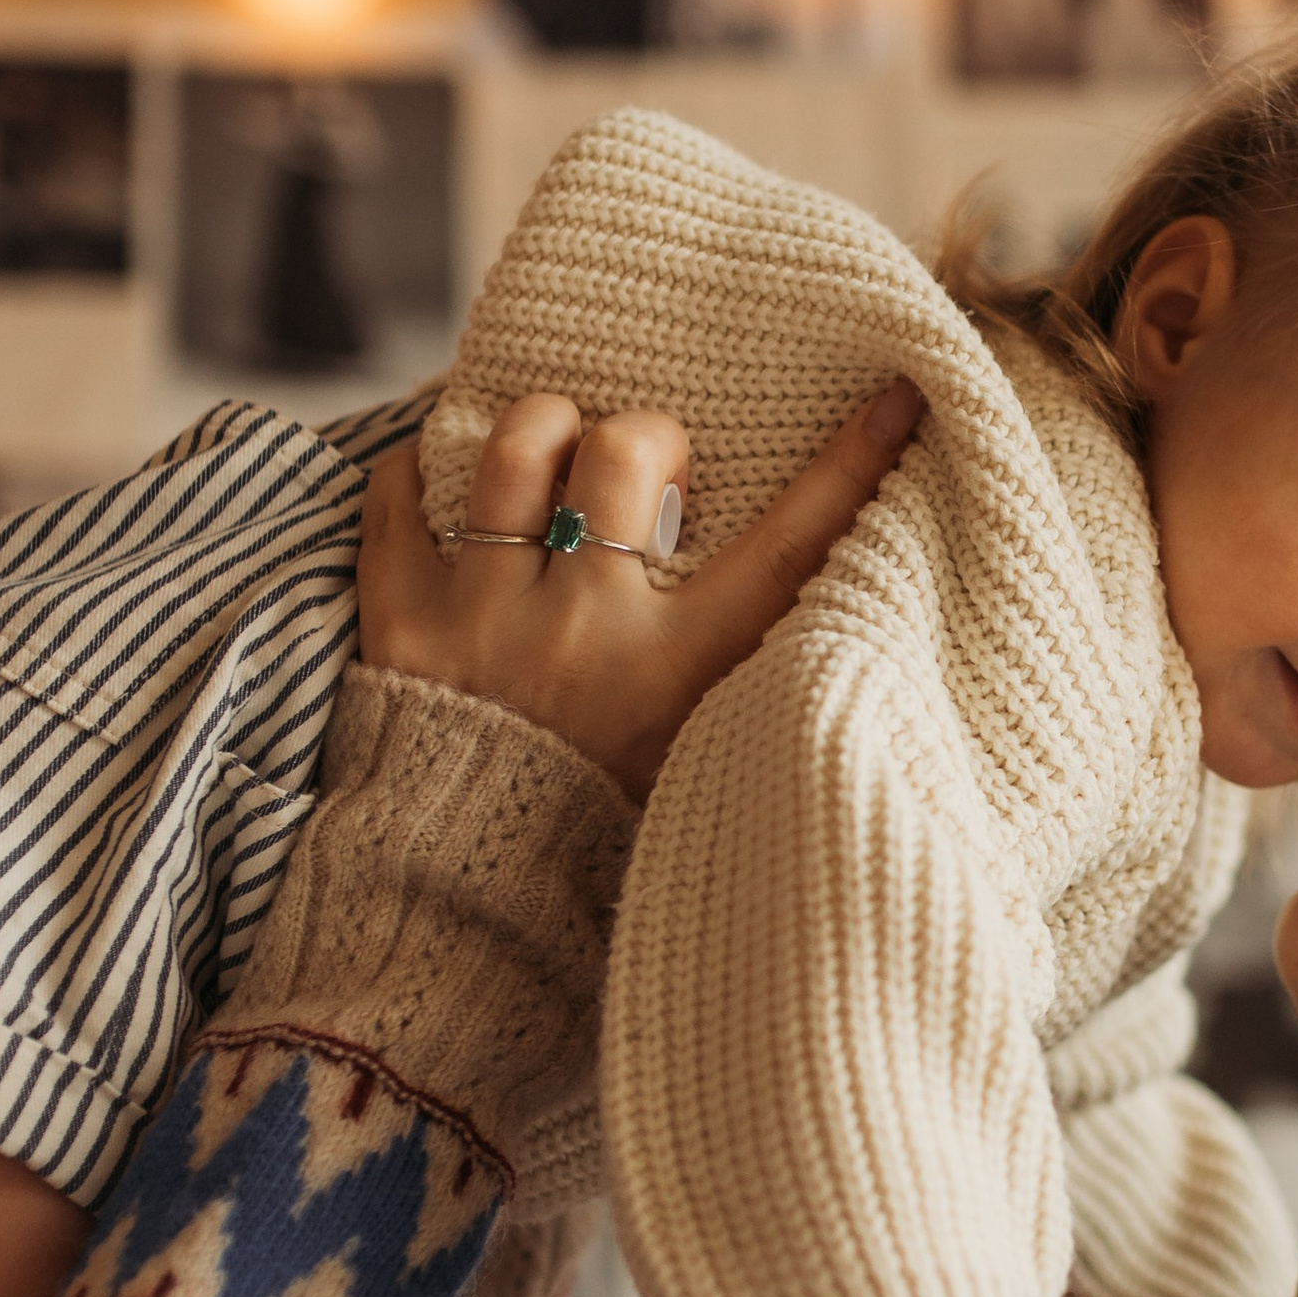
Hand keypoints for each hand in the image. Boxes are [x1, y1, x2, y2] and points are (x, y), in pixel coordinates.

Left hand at [357, 383, 921, 800]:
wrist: (463, 902)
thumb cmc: (597, 829)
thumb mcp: (696, 750)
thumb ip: (734, 665)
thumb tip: (797, 567)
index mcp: (675, 673)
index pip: (784, 551)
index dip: (847, 469)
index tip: (897, 394)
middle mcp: (581, 632)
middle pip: (624, 454)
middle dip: (646, 433)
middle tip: (649, 466)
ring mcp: (483, 618)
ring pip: (514, 450)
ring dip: (544, 431)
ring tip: (556, 456)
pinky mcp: (400, 619)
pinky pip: (401, 492)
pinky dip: (424, 471)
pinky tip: (453, 483)